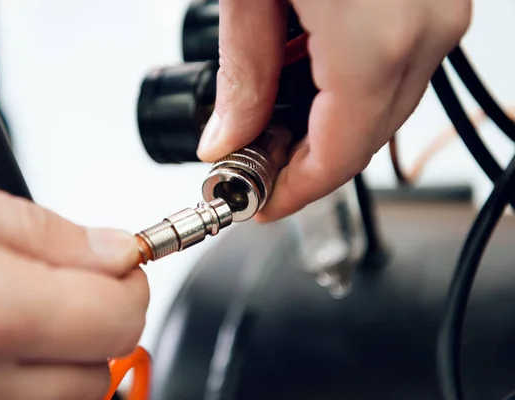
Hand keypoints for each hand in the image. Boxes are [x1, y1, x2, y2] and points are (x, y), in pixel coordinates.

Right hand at [0, 156, 148, 399]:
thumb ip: (41, 232)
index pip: (115, 321)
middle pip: (95, 374)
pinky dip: (21, 377)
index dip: (131, 285)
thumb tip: (116, 251)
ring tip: (21, 308)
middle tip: (70, 281)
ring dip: (63, 357)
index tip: (120, 261)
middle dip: (101, 323)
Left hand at [197, 0, 471, 220]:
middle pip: (362, 139)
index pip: (337, 157)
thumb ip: (243, 72)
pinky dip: (348, 85)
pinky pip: (395, 67)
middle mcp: (424, 31)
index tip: (259, 204)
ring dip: (325, 125)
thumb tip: (225, 138)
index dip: (294, 193)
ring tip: (270, 118)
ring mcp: (435, 14)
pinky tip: (303, 72)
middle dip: (303, 162)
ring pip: (381, 106)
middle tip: (251, 162)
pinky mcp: (430, 1)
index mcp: (375, 40)